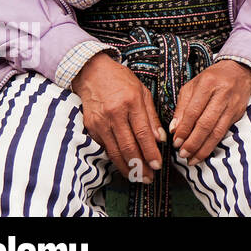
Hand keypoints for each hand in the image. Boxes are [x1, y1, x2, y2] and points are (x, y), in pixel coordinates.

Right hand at [72, 52, 164, 183]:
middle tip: (148, 177)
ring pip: (114, 151)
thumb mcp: (142, 92)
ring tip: (137, 177)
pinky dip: (115, 158)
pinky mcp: (90, 127)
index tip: (158, 165)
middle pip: (128, 146)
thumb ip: (151, 116)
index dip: (150, 151)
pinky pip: (105, 147)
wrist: (92, 73)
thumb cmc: (121, 80)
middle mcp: (114, 114)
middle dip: (140, 165)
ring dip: (127, 167)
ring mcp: (100, 122)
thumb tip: (160, 138)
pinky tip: (124, 165)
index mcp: (131, 102)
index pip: (142, 133)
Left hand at [170, 60, 250, 164]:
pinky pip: (224, 132)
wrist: (240, 71)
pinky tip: (204, 152)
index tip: (175, 142)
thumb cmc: (212, 78)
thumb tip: (174, 129)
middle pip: (206, 123)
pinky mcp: (239, 113)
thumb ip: (182, 106)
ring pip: (217, 131)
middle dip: (193, 142)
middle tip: (182, 154)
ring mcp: (232, 104)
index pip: (193, 111)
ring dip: (203, 148)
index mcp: (208, 83)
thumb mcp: (193, 86)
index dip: (184, 129)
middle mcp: (222, 94)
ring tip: (192, 159)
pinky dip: (213, 144)